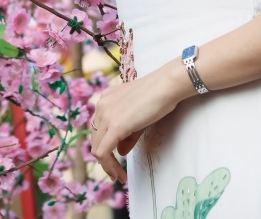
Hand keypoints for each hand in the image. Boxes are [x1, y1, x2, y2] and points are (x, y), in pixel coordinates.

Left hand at [90, 67, 178, 183]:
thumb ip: (126, 134)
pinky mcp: (114, 126)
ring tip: (119, 175)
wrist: (165, 86)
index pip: (98, 129)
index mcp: (106, 99)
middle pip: (95, 139)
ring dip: (107, 165)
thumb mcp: (137, 116)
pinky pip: (103, 153)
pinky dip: (109, 167)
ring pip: (97, 148)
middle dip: (104, 158)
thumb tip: (120, 151)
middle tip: (117, 172)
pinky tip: (119, 174)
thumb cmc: (157, 97)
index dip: (105, 146)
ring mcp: (106, 114)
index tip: (115, 161)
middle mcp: (101, 105)